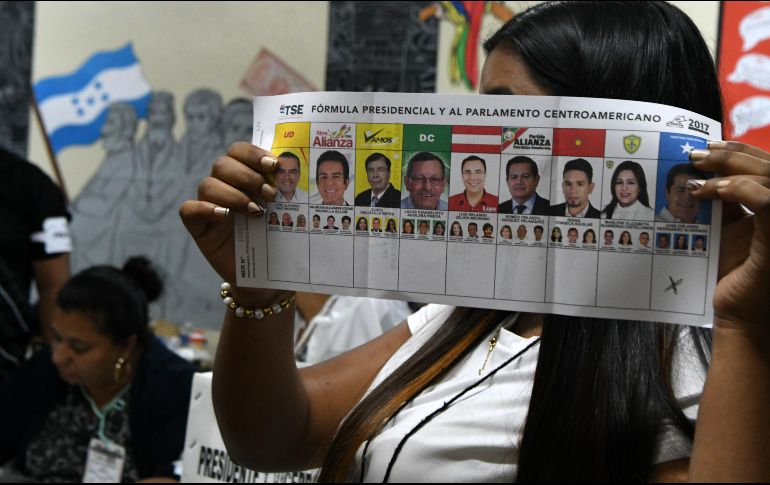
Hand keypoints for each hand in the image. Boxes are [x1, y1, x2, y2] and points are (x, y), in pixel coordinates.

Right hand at [179, 142, 283, 304]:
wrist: (266, 275)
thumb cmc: (277, 239)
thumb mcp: (284, 213)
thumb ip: (285, 191)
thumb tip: (296, 169)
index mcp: (242, 176)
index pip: (238, 151)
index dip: (253, 153)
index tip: (274, 165)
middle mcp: (223, 186)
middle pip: (222, 164)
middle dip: (248, 176)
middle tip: (270, 194)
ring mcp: (208, 206)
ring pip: (208, 185)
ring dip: (234, 194)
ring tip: (256, 211)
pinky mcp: (198, 227)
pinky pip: (189, 210)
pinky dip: (205, 209)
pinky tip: (224, 215)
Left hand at [689, 141, 769, 327]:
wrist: (739, 311)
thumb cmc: (735, 271)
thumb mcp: (731, 226)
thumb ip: (730, 199)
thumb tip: (708, 169)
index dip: (744, 151)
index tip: (711, 145)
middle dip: (732, 155)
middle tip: (697, 154)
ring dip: (730, 170)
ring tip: (698, 172)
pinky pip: (768, 203)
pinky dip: (740, 189)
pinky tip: (712, 190)